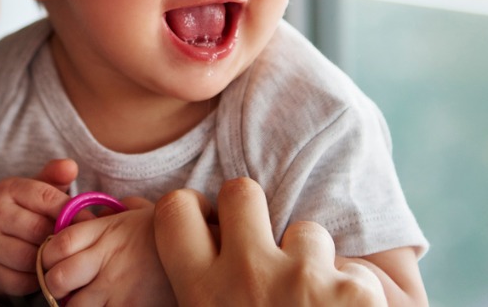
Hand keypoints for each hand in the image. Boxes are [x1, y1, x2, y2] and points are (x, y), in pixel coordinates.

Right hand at [0, 159, 77, 295]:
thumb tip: (71, 166)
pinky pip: (22, 280)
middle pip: (39, 230)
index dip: (70, 211)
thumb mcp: (37, 190)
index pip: (45, 197)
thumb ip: (55, 177)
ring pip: (30, 257)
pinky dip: (37, 279)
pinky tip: (42, 270)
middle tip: (76, 244)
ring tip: (59, 256)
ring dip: (48, 259)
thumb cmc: (23, 212)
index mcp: (6, 189)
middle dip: (60, 237)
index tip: (89, 221)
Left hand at [40, 197, 175, 305]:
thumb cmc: (171, 232)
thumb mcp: (140, 213)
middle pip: (56, 279)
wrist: (208, 249)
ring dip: (75, 306)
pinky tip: (107, 306)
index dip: (47, 257)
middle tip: (66, 288)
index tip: (55, 262)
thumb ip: (110, 212)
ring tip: (88, 301)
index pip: (56, 245)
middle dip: (55, 287)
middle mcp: (107, 258)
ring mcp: (118, 287)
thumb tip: (87, 214)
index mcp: (106, 230)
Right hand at [154, 177, 386, 306]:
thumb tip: (132, 214)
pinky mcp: (355, 291)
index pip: (175, 211)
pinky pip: (356, 272)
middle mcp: (246, 277)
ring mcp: (302, 280)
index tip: (207, 230)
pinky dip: (353, 296)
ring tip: (313, 306)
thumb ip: (191, 283)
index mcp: (201, 294)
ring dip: (312, 263)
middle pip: (242, 192)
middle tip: (264, 253)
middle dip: (253, 214)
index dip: (191, 213)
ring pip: (307, 231)